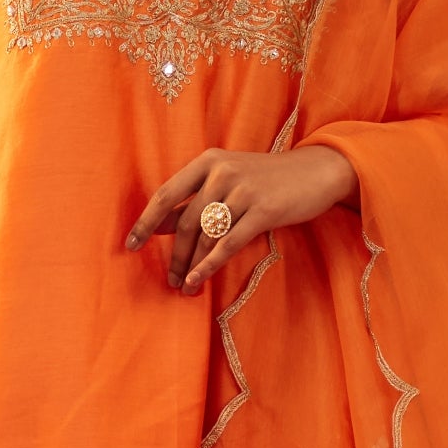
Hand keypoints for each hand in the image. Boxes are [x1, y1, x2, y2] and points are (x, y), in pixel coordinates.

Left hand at [126, 144, 357, 293]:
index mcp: (208, 161)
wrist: (316, 171)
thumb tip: (157, 225)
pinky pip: (228, 244)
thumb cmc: (267, 179)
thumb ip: (195, 199)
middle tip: (170, 280)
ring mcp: (243, 190)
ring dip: (191, 266)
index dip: (146, 222)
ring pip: (206, 236)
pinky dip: (209, 266)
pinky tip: (199, 281)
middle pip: (185, 222)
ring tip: (185, 287)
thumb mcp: (229, 180)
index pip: (166, 194)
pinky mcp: (264, 211)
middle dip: (174, 256)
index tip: (131, 245)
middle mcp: (222, 172)